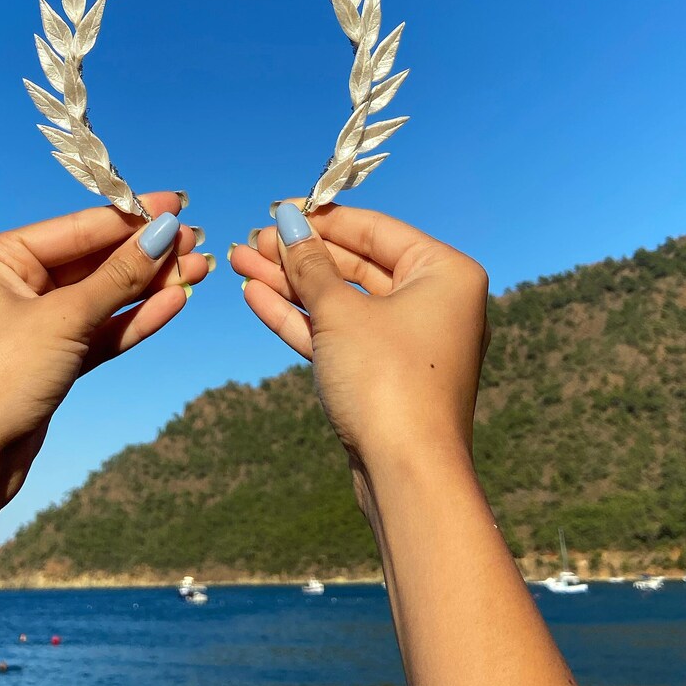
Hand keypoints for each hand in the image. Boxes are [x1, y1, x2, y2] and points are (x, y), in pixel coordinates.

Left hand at [0, 191, 210, 503]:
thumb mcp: (65, 318)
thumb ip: (119, 275)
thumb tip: (164, 232)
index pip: (77, 228)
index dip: (129, 217)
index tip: (175, 206)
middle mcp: (12, 284)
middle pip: (93, 260)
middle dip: (145, 253)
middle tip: (195, 241)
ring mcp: (33, 323)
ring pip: (102, 295)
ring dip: (148, 284)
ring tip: (198, 271)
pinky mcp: (52, 358)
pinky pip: (100, 328)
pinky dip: (134, 317)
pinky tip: (173, 302)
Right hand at [230, 202, 489, 468]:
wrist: (406, 477)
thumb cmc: (386, 380)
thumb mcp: (339, 311)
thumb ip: (309, 262)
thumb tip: (285, 221)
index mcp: (444, 273)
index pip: (374, 229)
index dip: (321, 217)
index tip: (277, 209)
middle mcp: (434, 302)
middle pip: (354, 264)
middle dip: (298, 253)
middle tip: (250, 240)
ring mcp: (408, 341)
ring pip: (341, 300)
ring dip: (291, 283)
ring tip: (240, 262)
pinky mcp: (384, 374)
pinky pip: (340, 333)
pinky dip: (302, 317)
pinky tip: (258, 295)